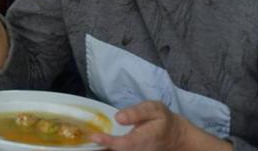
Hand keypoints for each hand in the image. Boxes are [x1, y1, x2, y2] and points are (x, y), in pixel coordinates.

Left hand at [91, 101, 230, 150]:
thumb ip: (136, 112)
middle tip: (83, 136)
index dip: (108, 141)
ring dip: (103, 147)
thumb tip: (119, 117)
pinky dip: (107, 147)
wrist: (175, 136)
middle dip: (101, 147)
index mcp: (144, 139)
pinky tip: (97, 141)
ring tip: (86, 139)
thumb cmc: (162, 119)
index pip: (123, 144)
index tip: (93, 136)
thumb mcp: (154, 109)